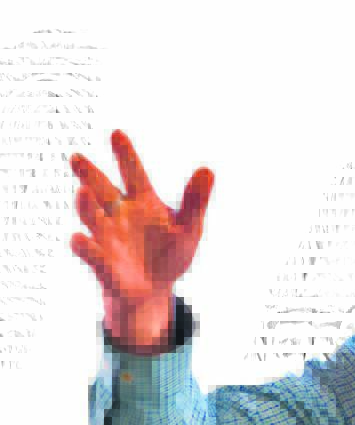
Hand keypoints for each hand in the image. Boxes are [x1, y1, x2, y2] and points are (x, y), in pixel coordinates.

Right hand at [70, 129, 213, 303]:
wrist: (154, 291)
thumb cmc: (170, 254)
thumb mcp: (189, 228)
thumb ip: (196, 201)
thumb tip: (208, 169)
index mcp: (142, 201)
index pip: (133, 173)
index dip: (126, 155)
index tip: (117, 133)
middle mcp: (119, 215)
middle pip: (102, 191)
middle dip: (90, 175)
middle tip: (77, 157)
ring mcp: (108, 238)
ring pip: (92, 218)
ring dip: (85, 206)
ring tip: (82, 192)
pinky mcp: (103, 264)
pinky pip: (92, 255)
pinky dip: (85, 247)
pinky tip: (78, 239)